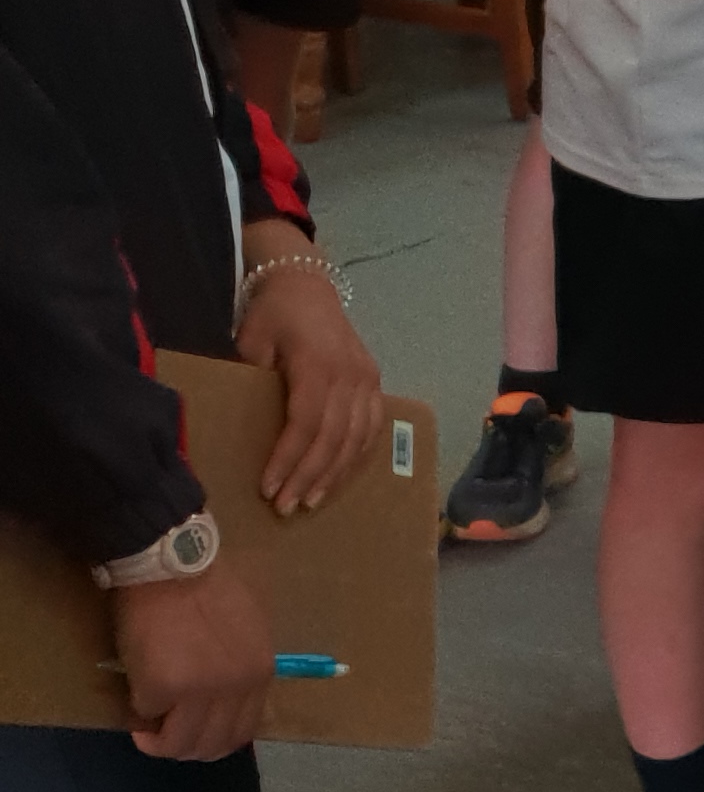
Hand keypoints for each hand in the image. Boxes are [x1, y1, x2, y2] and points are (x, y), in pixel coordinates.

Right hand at [111, 565, 272, 758]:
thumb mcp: (248, 629)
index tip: (195, 732)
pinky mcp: (162, 688)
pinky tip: (137, 691)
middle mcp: (235, 688)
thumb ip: (242, 666)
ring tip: (146, 730)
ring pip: (180, 743)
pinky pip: (147, 714)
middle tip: (164, 737)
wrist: (172, 567)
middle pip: (213, 746)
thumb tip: (224, 700)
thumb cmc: (208, 588)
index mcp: (259, 673)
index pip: (244, 731)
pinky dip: (139, 710)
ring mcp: (199, 692)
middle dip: (186, 748)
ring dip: (159, 742)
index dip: (216, 740)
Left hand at [239, 256, 386, 512]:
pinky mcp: (375, 383)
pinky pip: (373, 427)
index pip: (306, 422)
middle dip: (309, 475)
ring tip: (310, 501)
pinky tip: (339, 477)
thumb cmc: (273, 315)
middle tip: (286, 507)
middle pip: (334, 436)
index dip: (289, 458)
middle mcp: (351, 374)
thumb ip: (252, 382)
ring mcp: (368, 378)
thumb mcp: (251, 342)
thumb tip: (240, 429)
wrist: (307, 284)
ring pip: (357, 437)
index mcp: (318, 363)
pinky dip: (357, 456)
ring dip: (335, 473)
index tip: (268, 487)